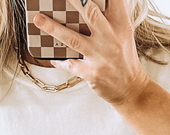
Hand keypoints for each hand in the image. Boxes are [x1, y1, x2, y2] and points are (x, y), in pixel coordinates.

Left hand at [32, 0, 150, 105]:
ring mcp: (100, 56)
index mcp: (121, 26)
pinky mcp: (91, 73)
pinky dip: (59, 61)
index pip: (113, 1)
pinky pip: (70, 64)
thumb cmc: (125, 60)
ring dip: (53, 28)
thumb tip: (97, 3)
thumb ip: (113, 17)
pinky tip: (52, 57)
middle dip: (74, 1)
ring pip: (73, 38)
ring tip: (38, 19)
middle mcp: (110, 39)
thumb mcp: (125, 34)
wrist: (131, 89)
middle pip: (90, 13)